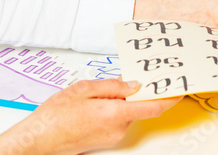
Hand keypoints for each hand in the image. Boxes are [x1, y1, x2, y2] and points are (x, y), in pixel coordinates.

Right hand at [0, 79, 178, 154]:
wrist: (38, 140)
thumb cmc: (55, 117)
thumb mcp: (83, 89)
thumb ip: (113, 85)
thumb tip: (133, 84)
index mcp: (114, 114)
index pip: (153, 107)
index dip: (170, 97)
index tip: (179, 88)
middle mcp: (117, 129)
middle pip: (138, 106)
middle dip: (135, 91)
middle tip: (128, 76)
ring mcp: (112, 137)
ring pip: (126, 113)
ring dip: (120, 100)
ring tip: (96, 93)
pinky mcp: (105, 140)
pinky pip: (116, 120)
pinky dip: (112, 109)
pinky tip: (93, 105)